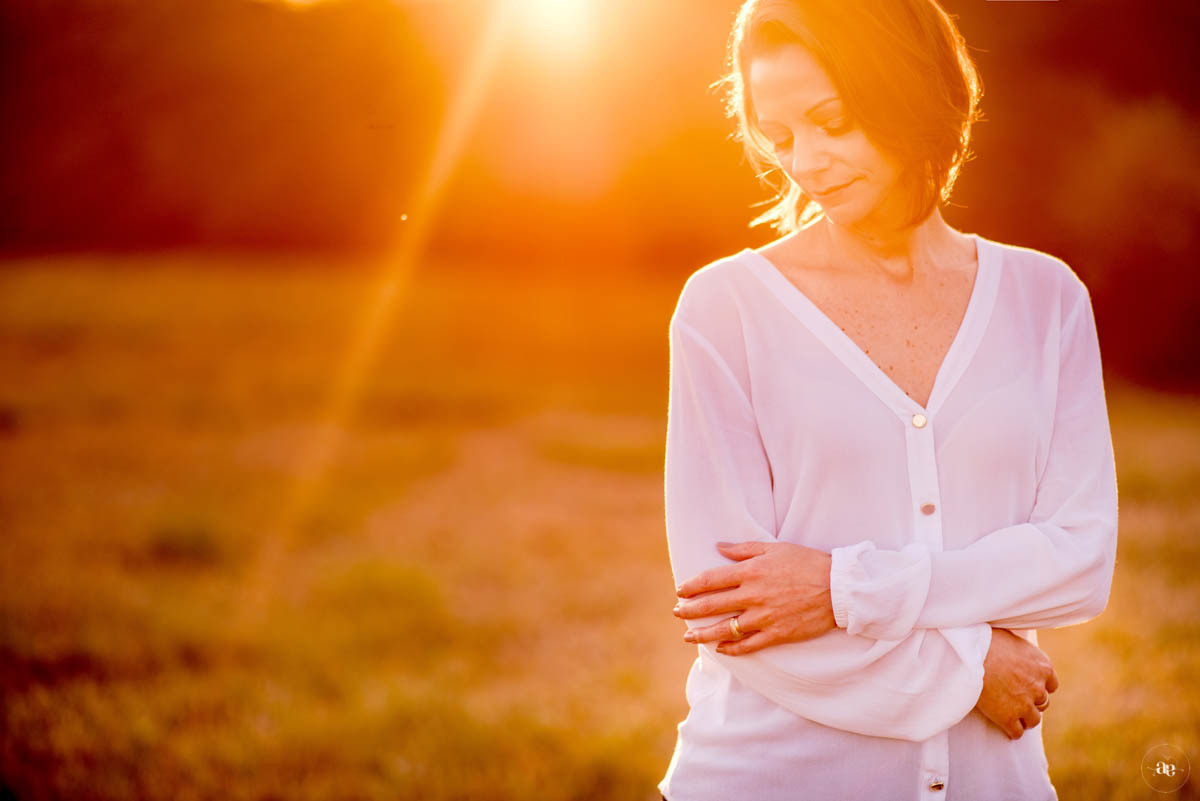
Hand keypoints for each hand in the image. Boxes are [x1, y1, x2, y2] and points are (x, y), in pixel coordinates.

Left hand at [673, 541, 836, 654]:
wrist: (838, 588)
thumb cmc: (807, 563)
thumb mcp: (775, 548)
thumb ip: (744, 549)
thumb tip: (718, 546)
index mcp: (751, 572)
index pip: (711, 580)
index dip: (692, 586)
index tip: (681, 590)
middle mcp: (753, 596)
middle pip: (711, 606)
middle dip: (690, 610)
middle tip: (677, 612)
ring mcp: (764, 617)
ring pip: (725, 629)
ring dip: (702, 634)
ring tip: (688, 636)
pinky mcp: (777, 634)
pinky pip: (748, 645)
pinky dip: (731, 649)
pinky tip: (720, 650)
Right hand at [975, 628, 1058, 739]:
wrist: (971, 653)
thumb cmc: (987, 640)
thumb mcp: (1013, 639)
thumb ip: (1022, 653)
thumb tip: (1018, 652)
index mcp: (1043, 666)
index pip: (1051, 685)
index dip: (1039, 686)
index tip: (1028, 686)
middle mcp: (1038, 687)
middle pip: (1043, 703)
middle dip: (1032, 702)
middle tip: (1017, 699)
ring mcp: (1024, 704)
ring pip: (1033, 720)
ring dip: (1024, 718)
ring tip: (1012, 714)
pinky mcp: (1008, 717)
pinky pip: (1016, 732)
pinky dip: (1012, 730)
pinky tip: (1004, 725)